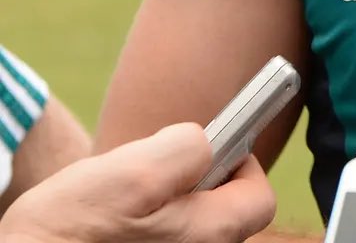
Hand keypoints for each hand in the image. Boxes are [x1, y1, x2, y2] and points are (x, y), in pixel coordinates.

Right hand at [0, 123, 275, 242]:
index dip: (242, 165)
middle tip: (156, 180)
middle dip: (200, 187)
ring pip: (191, 228)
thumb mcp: (134, 170)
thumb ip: (188, 148)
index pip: (259, 199)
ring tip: (126, 207)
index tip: (212, 152)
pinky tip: (114, 228)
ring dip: (168, 208)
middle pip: (226, 214)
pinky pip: (163, 241)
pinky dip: (147, 230)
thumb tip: (207, 146)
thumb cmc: (71, 229)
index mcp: (207, 238)